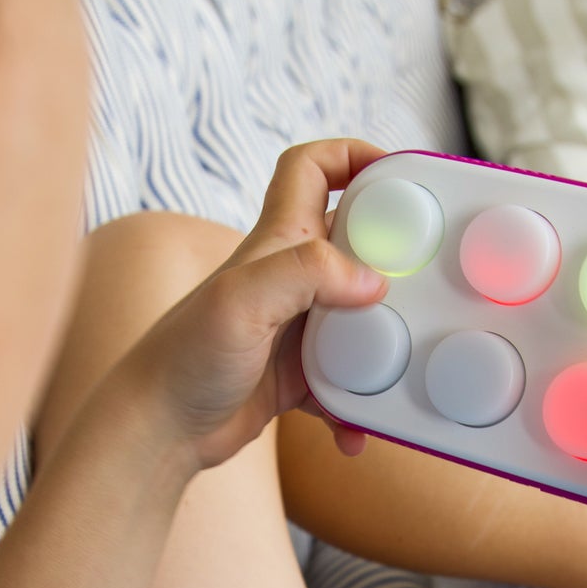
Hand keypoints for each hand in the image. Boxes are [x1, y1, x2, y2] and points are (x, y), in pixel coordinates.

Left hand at [124, 140, 389, 473]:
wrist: (157, 431)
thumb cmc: (183, 359)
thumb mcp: (241, 302)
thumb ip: (305, 274)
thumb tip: (372, 281)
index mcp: (276, 243)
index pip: (310, 168)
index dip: (351, 156)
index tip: (396, 176)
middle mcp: (288, 277)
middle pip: (355, 241)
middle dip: (395, 255)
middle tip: (429, 280)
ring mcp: (295, 326)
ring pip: (361, 316)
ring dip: (386, 342)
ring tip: (403, 366)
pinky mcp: (297, 373)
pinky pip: (346, 381)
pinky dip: (356, 406)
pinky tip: (354, 432)